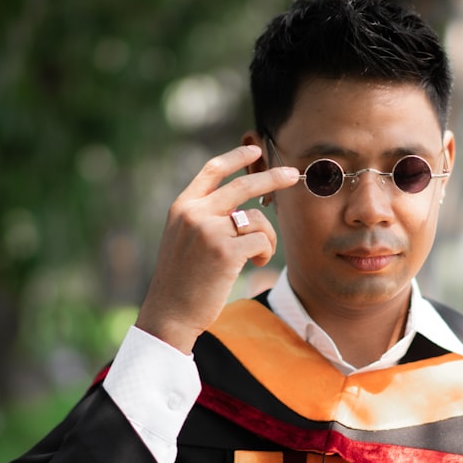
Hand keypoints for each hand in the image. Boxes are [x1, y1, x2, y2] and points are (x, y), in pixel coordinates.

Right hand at [135, 144, 299, 353]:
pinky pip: (261, 241)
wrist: (170, 312)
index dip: (235, 157)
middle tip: (292, 175)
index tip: (254, 149)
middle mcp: (194, 214)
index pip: (211, 170)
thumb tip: (239, 206)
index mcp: (182, 207)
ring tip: (258, 255)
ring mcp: (209, 231)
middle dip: (272, 178)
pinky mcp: (225, 252)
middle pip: (243, 185)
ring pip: (257, 219)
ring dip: (267, 237)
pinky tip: (255, 263)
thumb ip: (204, 218)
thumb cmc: (181, 281)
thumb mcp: (183, 239)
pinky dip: (265, 252)